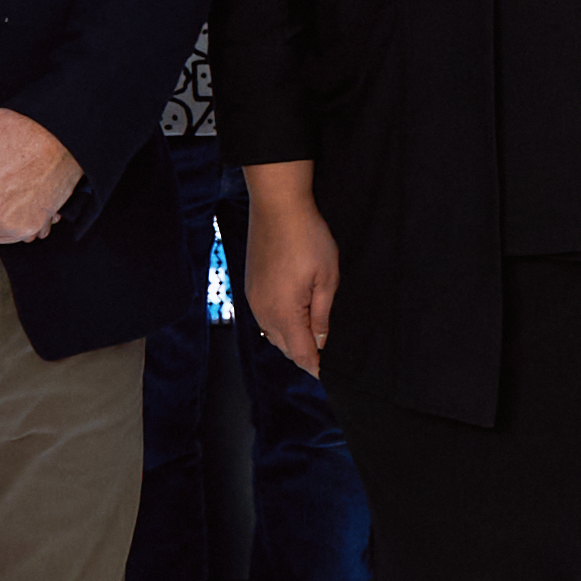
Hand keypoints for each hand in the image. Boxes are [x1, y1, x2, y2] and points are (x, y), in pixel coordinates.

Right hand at [245, 163, 338, 374]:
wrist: (278, 207)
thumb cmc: (307, 238)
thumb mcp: (327, 279)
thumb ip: (322, 316)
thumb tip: (320, 342)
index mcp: (284, 314)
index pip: (301, 354)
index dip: (317, 367)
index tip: (329, 373)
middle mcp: (264, 312)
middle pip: (285, 348)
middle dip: (305, 355)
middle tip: (326, 356)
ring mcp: (254, 299)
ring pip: (273, 334)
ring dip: (291, 340)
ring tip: (312, 337)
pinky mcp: (251, 286)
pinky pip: (265, 317)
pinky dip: (280, 324)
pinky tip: (294, 316)